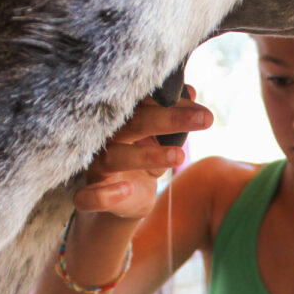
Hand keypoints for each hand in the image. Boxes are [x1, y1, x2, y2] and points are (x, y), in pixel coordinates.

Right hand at [73, 90, 212, 219]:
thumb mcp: (158, 141)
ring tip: (179, 156)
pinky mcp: (89, 197)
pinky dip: (105, 195)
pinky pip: (88, 197)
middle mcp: (105, 140)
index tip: (204, 113)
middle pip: (134, 124)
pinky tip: (127, 189)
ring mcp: (95, 168)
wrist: (117, 201)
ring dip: (148, 156)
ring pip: (115, 157)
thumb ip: (171, 118)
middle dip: (169, 120)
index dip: (173, 105)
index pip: (146, 105)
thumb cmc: (138, 161)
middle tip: (205, 119)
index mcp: (121, 121)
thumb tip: (193, 92)